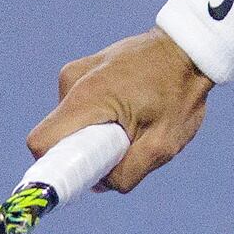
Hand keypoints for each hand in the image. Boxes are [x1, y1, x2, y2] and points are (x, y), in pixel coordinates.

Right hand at [32, 30, 210, 192]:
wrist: (191, 48)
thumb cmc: (180, 93)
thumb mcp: (162, 145)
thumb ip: (127, 173)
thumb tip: (99, 185)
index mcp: (87, 97)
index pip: (42, 143)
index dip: (58, 166)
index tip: (87, 174)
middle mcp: (73, 81)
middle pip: (58, 137)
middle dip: (87, 153)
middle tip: (125, 147)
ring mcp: (77, 72)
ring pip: (72, 125)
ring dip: (97, 135)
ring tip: (135, 124)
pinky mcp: (85, 70)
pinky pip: (81, 110)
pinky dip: (101, 119)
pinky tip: (131, 111)